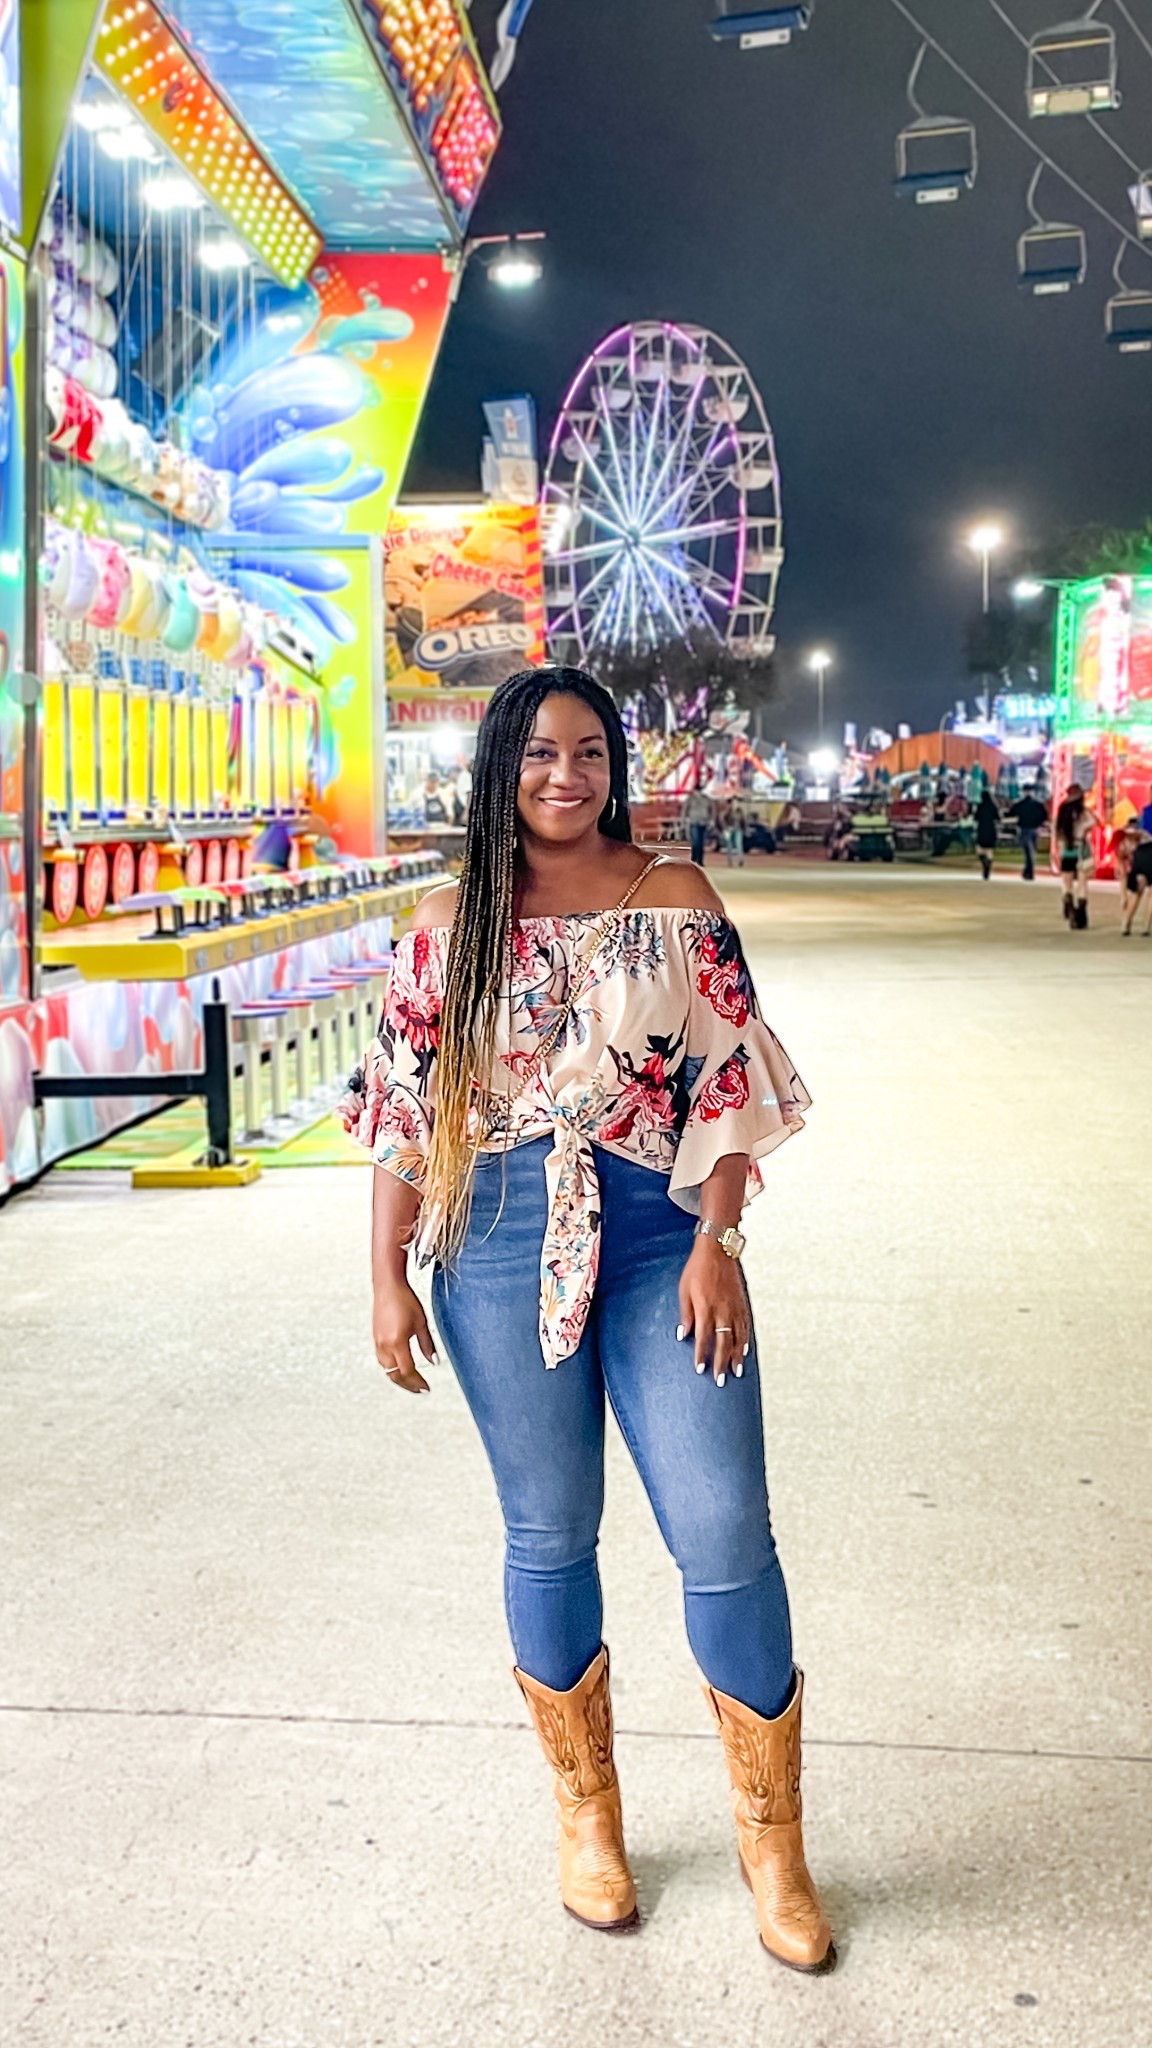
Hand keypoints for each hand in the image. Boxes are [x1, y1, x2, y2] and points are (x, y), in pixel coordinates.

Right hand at [373, 1279, 437, 1394]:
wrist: (388, 1286)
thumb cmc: (404, 1299)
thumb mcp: (421, 1323)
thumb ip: (427, 1345)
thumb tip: (434, 1361)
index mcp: (397, 1342)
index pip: (407, 1371)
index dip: (417, 1382)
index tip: (425, 1388)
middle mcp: (384, 1345)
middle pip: (394, 1375)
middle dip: (407, 1385)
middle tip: (419, 1389)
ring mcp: (378, 1342)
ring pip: (386, 1369)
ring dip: (398, 1377)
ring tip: (410, 1380)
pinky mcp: (376, 1338)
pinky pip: (382, 1360)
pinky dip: (391, 1368)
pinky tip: (398, 1366)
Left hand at [677, 1237, 749, 1385]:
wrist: (718, 1250)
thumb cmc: (697, 1269)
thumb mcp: (684, 1290)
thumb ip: (686, 1314)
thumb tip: (683, 1334)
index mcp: (706, 1308)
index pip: (703, 1339)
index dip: (702, 1355)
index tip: (700, 1369)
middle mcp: (722, 1311)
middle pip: (723, 1343)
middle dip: (721, 1363)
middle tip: (720, 1380)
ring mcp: (734, 1308)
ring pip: (737, 1338)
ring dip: (735, 1357)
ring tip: (735, 1372)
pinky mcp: (742, 1304)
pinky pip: (745, 1327)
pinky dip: (745, 1341)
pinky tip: (743, 1351)